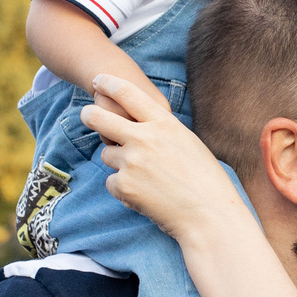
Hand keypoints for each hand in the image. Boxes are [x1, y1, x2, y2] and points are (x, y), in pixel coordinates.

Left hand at [84, 72, 240, 242]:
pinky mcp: (124, 187)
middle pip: (99, 117)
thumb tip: (138, 125)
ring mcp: (132, 162)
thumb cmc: (205, 180)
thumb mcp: (186, 142)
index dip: (107, 83)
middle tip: (87, 115)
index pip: (126, 93)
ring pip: (106, 154)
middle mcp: (144, 138)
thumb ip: (161, 130)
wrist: (209, 215)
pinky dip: (123, 189)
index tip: (97, 81)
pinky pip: (111, 182)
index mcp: (163, 123)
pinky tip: (146, 196)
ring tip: (146, 178)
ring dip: (117, 163)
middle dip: (89, 114)